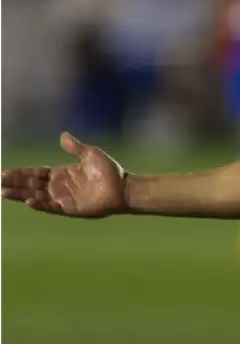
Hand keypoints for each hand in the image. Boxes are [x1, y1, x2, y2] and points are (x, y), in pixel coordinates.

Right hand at [1, 132, 127, 217]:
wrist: (124, 187)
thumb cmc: (109, 171)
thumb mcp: (90, 154)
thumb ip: (74, 147)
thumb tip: (62, 135)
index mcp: (61, 173)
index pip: (35, 173)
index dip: (20, 173)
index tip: (3, 172)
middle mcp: (59, 186)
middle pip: (31, 184)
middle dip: (15, 183)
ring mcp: (63, 198)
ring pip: (36, 196)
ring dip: (20, 194)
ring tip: (4, 192)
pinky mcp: (70, 208)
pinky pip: (51, 206)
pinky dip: (39, 203)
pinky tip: (28, 200)